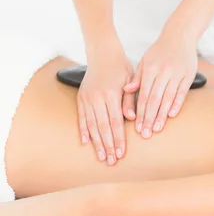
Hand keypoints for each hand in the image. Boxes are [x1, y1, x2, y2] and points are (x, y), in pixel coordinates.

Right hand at [78, 43, 134, 165]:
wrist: (103, 54)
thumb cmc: (121, 68)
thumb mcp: (131, 81)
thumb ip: (130, 100)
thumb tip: (132, 118)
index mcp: (111, 95)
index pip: (116, 122)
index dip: (119, 139)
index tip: (122, 153)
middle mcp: (97, 98)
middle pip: (103, 127)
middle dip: (108, 146)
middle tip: (112, 161)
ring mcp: (87, 98)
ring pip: (91, 125)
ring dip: (96, 143)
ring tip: (101, 156)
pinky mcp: (81, 98)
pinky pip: (81, 117)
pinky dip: (83, 130)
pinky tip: (86, 142)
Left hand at [124, 29, 197, 138]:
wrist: (180, 36)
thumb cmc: (160, 51)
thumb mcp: (145, 61)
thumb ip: (137, 77)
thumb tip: (127, 91)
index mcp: (150, 69)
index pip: (143, 95)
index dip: (140, 112)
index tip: (137, 127)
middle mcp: (162, 72)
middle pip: (154, 99)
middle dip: (149, 118)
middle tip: (146, 133)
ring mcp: (176, 74)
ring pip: (167, 98)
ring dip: (162, 115)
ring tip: (157, 128)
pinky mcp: (188, 75)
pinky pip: (182, 92)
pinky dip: (177, 104)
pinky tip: (171, 115)